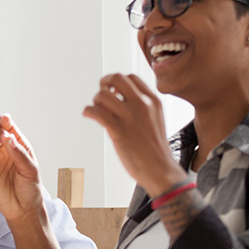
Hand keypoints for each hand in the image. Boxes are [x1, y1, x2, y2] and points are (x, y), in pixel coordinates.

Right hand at [0, 114, 45, 223]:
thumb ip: (19, 154)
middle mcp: (4, 150)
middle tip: (0, 139)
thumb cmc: (31, 188)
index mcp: (18, 145)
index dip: (5, 121)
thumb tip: (8, 138)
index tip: (4, 120)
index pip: (8, 128)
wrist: (24, 210)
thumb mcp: (30, 170)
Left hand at [83, 74, 185, 196]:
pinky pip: (96, 112)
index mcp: (153, 101)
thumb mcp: (155, 120)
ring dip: (95, 101)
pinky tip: (88, 115)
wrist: (161, 171)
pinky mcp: (119, 131)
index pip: (131, 77)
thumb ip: (139, 108)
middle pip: (116, 78)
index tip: (112, 91)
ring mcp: (130, 117)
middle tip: (101, 97)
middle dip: (104, 84)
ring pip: (103, 94)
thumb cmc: (155, 150)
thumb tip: (115, 103)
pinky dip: (88, 111)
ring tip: (96, 111)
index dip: (117, 82)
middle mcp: (142, 104)